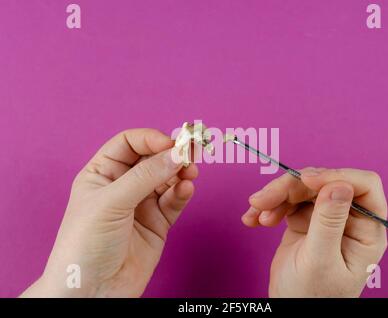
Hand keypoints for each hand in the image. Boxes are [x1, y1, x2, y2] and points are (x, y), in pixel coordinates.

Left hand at [21, 129, 197, 296]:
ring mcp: (141, 205)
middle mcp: (123, 186)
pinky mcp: (157, 223)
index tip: (171, 143)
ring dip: (181, 173)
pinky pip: (174, 201)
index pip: (129, 144)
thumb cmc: (85, 245)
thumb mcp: (111, 203)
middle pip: (152, 159)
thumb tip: (176, 153)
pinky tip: (187, 189)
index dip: (151, 139)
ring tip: (191, 173)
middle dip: (171, 154)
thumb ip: (146, 176)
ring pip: (167, 179)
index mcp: (102, 174)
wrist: (91, 293)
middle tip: (191, 153)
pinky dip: (182, 193)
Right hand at [242, 168, 387, 296]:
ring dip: (275, 197)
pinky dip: (268, 207)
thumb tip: (339, 184)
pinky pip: (287, 202)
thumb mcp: (320, 260)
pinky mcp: (305, 221)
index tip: (306, 180)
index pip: (364, 186)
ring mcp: (326, 218)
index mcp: (366, 231)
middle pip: (324, 183)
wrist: (290, 313)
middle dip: (291, 187)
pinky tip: (253, 220)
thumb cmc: (312, 297)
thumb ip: (329, 222)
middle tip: (263, 200)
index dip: (336, 176)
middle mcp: (349, 220)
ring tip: (255, 216)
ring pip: (302, 189)